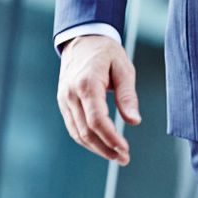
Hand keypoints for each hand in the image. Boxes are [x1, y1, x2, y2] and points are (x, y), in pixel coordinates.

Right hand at [56, 34, 140, 164]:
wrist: (82, 38)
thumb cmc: (106, 52)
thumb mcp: (123, 68)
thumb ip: (128, 95)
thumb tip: (134, 121)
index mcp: (87, 83)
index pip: (97, 120)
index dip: (111, 139)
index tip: (125, 150)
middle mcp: (71, 93)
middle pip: (86, 131)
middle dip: (106, 149)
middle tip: (124, 159)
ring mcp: (64, 98)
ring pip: (77, 133)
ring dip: (96, 148)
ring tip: (116, 156)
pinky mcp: (63, 102)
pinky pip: (73, 126)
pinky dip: (87, 139)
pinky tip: (102, 144)